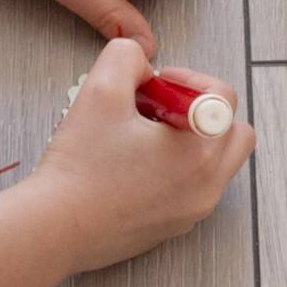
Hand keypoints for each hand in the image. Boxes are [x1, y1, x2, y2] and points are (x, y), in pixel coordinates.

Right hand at [27, 38, 253, 269]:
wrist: (53, 229)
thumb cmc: (79, 167)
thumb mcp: (100, 90)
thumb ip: (127, 57)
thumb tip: (143, 66)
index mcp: (201, 151)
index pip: (223, 97)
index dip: (188, 79)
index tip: (154, 84)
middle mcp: (207, 186)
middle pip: (233, 135)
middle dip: (203, 113)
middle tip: (159, 110)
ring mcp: (191, 212)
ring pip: (213, 164)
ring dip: (189, 141)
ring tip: (140, 137)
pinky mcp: (172, 227)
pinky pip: (190, 188)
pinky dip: (173, 170)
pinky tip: (130, 164)